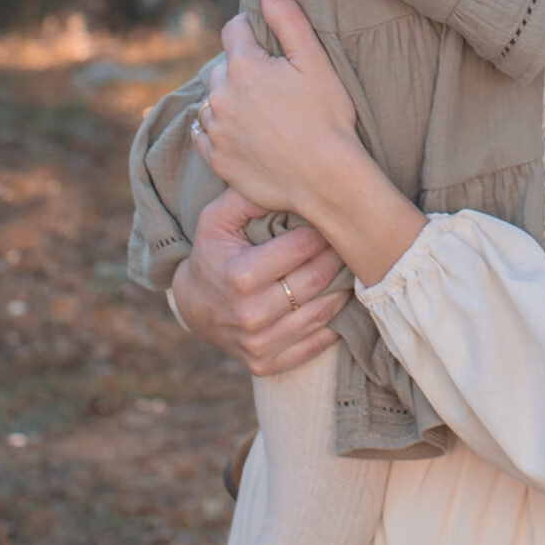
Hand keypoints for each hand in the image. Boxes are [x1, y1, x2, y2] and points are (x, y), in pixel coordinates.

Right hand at [166, 185, 348, 377]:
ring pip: (323, 312)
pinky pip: (316, 344)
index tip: (332, 220)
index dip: (322, 231)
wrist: (193, 308)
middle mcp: (250, 314)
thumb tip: (284, 179)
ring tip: (350, 268)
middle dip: (338, 256)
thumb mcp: (216, 219)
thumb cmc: (211, 255)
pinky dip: (334, 322)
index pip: (302, 248)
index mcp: (239, 276)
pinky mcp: (266, 364)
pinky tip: (338, 299)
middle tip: (350, 242)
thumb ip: (247, 196)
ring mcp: (259, 344)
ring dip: (343, 288)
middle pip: (317, 280)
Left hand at [195, 0, 366, 220]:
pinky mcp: (216, 159)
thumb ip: (288, 18)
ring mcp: (216, 130)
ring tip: (260, 113)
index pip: (233, 31)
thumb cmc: (327, 117)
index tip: (269, 45)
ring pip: (212, 101)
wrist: (326, 179)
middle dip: (241, 70)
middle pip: (222, 68)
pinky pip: (203, 135)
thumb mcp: (315, 61)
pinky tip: (240, 133)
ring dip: (228, 100)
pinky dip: (216, 130)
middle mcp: (221, 96)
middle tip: (273, 86)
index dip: (252, 32)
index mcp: (244, 67)